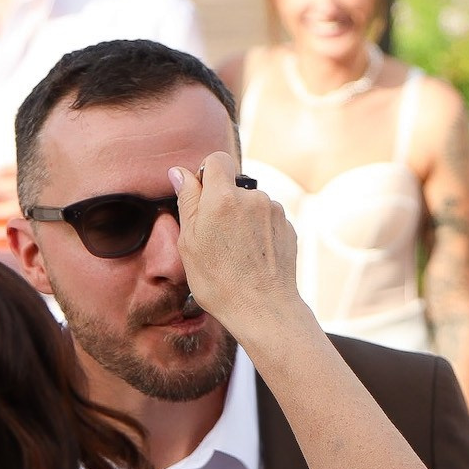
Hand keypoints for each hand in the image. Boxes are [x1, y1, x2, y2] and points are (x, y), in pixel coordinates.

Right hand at [170, 152, 298, 327]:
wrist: (263, 309)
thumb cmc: (219, 281)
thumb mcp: (189, 242)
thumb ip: (187, 201)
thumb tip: (180, 173)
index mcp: (222, 198)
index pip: (216, 160)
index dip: (206, 174)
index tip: (201, 197)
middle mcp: (252, 197)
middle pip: (233, 186)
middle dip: (223, 204)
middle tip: (215, 237)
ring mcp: (274, 211)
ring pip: (251, 204)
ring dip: (242, 219)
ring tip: (236, 253)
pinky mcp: (288, 226)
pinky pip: (267, 220)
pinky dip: (259, 232)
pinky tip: (253, 257)